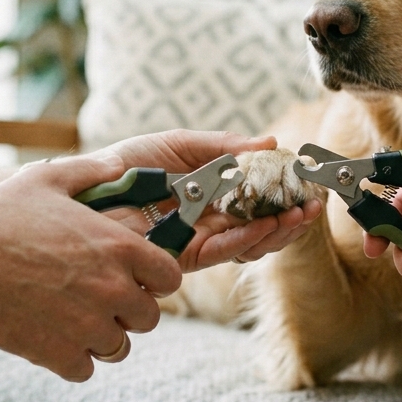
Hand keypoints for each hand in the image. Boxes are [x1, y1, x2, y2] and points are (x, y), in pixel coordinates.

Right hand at [0, 152, 180, 381]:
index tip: (136, 276)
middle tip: (99, 299)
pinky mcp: (59, 353)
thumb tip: (119, 164)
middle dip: (129, 310)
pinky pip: (85, 369)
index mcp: (120, 247)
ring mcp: (88, 325)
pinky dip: (72, 358)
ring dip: (101, 336)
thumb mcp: (48, 178)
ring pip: (119, 347)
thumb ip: (93, 170)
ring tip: (72, 318)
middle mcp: (113, 288)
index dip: (155, 278)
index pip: (170, 277)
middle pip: (149, 317)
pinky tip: (52, 336)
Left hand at [96, 129, 323, 269]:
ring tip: (299, 215)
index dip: (287, 195)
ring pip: (249, 244)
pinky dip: (248, 238)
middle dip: (291, 218)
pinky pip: (222, 251)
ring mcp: (199, 241)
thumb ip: (224, 147)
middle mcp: (211, 221)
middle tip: (314, 205)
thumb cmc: (128, 162)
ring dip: (278, 231)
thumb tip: (270, 144)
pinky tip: (267, 225)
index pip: (260, 200)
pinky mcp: (183, 257)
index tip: (310, 185)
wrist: (87, 187)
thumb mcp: (181, 143)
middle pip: (262, 227)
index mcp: (213, 194)